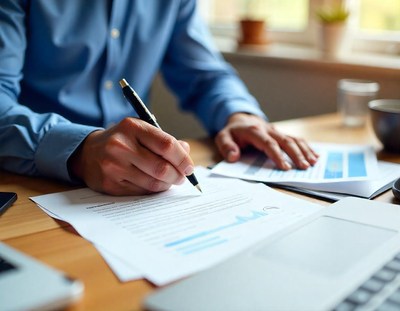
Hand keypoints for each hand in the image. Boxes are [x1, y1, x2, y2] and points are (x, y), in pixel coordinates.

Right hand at [68, 118, 193, 194]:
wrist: (88, 153)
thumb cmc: (122, 141)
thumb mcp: (141, 132)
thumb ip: (164, 140)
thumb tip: (186, 151)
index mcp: (132, 127)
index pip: (167, 145)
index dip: (183, 159)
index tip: (189, 167)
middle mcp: (121, 146)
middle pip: (162, 167)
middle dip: (178, 175)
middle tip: (182, 177)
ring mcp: (113, 166)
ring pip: (153, 183)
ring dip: (167, 185)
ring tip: (170, 181)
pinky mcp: (110, 184)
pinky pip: (141, 192)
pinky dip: (153, 190)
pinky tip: (154, 185)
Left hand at [215, 113, 317, 169]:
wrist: (240, 120)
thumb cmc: (232, 132)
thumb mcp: (222, 137)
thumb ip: (226, 146)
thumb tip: (233, 157)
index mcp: (254, 131)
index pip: (268, 143)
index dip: (277, 155)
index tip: (285, 167)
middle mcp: (268, 130)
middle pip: (285, 141)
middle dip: (296, 154)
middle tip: (304, 167)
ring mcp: (276, 132)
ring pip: (293, 139)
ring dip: (304, 151)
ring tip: (313, 163)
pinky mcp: (281, 134)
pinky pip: (296, 139)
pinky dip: (306, 147)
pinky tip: (315, 155)